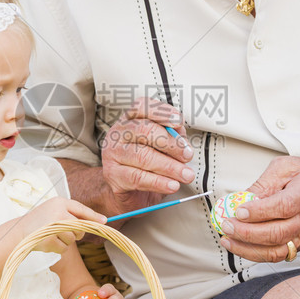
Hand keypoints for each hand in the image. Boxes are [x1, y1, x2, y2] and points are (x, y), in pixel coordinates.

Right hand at [20, 197, 105, 254]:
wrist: (19, 231)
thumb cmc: (40, 221)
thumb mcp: (54, 210)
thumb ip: (72, 214)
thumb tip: (98, 221)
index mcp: (60, 202)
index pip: (81, 209)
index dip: (94, 216)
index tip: (105, 221)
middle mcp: (57, 212)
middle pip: (80, 227)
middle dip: (76, 233)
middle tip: (64, 231)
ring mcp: (53, 226)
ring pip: (72, 239)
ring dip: (65, 241)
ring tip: (52, 236)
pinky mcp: (49, 239)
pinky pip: (64, 248)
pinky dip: (58, 248)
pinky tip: (48, 242)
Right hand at [100, 97, 194, 214]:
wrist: (128, 192)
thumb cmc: (146, 165)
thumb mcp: (160, 147)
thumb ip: (172, 136)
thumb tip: (182, 137)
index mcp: (129, 120)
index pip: (142, 106)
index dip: (162, 112)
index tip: (179, 122)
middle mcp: (118, 133)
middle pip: (144, 130)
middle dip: (171, 143)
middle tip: (187, 155)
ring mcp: (112, 154)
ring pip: (143, 156)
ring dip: (169, 166)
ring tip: (185, 174)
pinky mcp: (113, 175)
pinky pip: (138, 178)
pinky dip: (159, 182)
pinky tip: (172, 185)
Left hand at [218, 156, 299, 262]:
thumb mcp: (287, 167)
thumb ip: (264, 182)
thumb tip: (240, 199)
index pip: (282, 207)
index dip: (258, 211)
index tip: (238, 211)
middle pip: (277, 233)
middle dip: (246, 232)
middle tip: (226, 225)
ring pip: (276, 250)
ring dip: (248, 249)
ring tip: (228, 239)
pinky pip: (278, 255)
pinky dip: (256, 254)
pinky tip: (240, 246)